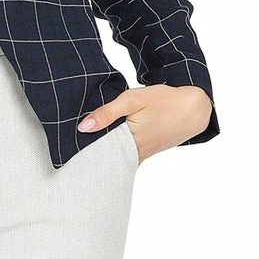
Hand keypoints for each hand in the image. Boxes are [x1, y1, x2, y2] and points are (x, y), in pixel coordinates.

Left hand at [77, 84, 212, 162]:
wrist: (193, 107)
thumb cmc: (162, 101)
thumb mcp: (132, 100)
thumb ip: (107, 113)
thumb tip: (83, 127)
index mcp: (130, 142)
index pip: (98, 153)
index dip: (81, 150)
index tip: (65, 148)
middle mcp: (135, 154)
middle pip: (105, 158)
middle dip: (88, 154)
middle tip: (68, 148)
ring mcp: (142, 154)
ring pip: (115, 158)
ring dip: (102, 152)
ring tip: (81, 145)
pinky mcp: (146, 151)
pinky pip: (125, 155)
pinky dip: (114, 150)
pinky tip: (103, 143)